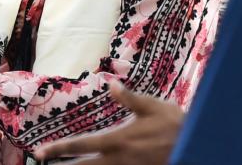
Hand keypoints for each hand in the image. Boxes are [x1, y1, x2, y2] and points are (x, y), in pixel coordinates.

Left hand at [33, 82, 183, 164]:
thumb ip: (129, 98)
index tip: (40, 152)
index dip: (59, 149)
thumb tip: (111, 85)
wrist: (201, 145)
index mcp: (119, 140)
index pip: (82, 145)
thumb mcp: (153, 107)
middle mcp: (120, 159)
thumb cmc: (177, 125)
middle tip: (42, 164)